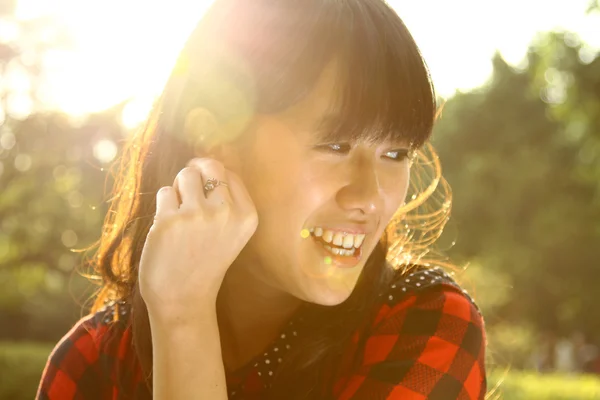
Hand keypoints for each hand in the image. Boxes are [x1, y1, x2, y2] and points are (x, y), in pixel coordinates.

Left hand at [138, 158, 257, 320]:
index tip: (204, 190)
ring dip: (178, 188)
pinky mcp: (169, 220)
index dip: (213, 176)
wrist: (184, 299)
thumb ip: (227, 201)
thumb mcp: (232, 232)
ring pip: (185, 175)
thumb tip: (203, 164)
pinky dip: (163, 205)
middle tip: (188, 191)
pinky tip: (167, 227)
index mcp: (247, 215)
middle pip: (210, 166)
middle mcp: (226, 212)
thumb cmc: (206, 263)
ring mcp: (197, 215)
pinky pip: (164, 192)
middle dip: (196, 172)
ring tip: (178, 212)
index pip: (230, 174)